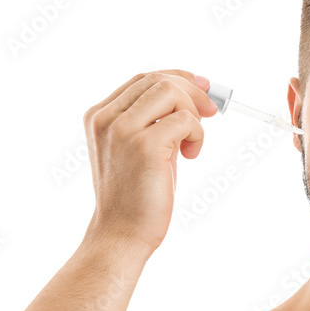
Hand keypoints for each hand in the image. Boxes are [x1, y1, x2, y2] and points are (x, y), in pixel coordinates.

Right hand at [83, 69, 218, 253]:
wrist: (122, 233)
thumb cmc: (135, 196)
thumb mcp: (139, 148)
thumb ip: (155, 120)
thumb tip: (196, 92)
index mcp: (99, 116)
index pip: (142, 79)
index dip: (177, 77)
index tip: (202, 87)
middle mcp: (106, 118)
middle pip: (157, 80)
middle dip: (191, 91)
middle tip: (210, 111)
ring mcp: (122, 130)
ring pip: (170, 91)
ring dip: (192, 113)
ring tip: (191, 143)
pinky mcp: (144, 145)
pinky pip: (184, 120)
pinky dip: (196, 134)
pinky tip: (190, 155)